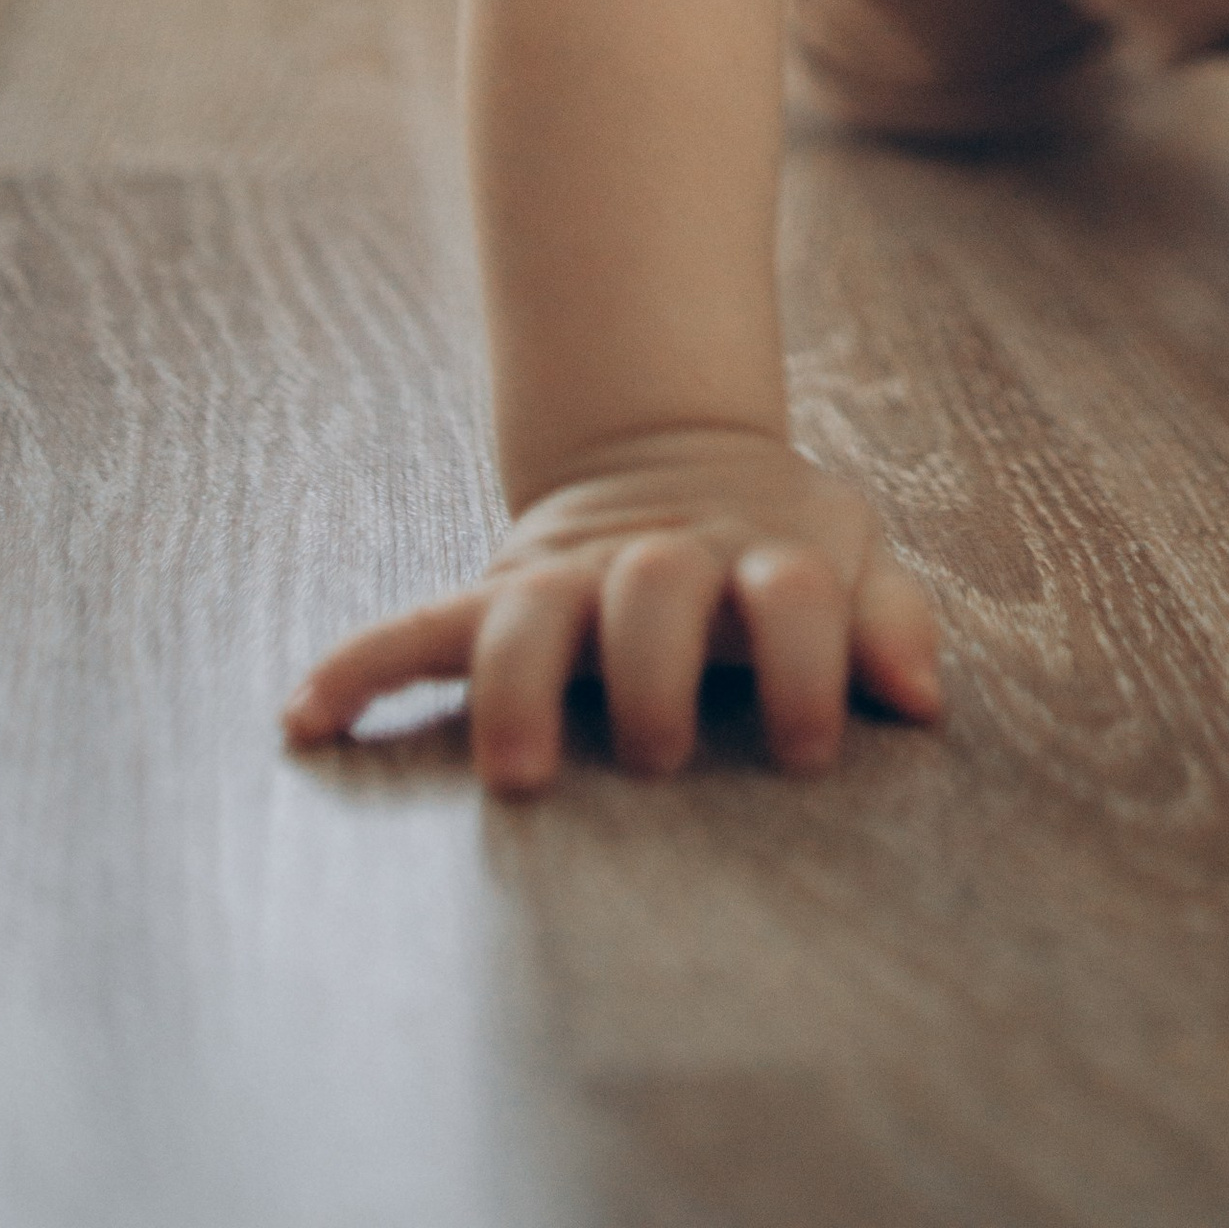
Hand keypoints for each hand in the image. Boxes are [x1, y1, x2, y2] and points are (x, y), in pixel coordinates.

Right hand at [281, 426, 940, 792]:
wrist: (677, 457)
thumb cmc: (778, 550)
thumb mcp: (852, 556)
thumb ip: (889, 619)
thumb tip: (921, 700)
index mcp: (758, 555)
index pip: (794, 597)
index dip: (812, 663)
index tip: (813, 746)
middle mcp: (659, 562)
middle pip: (654, 594)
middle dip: (656, 668)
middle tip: (659, 751)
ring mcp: (573, 576)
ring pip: (531, 615)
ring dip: (517, 685)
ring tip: (513, 770)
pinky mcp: (503, 592)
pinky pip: (419, 626)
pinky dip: (361, 664)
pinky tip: (307, 720)